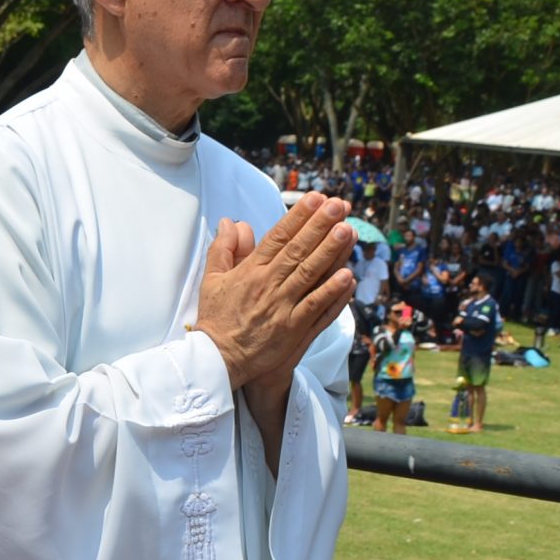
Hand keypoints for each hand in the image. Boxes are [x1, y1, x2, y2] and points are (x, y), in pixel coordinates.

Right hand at [191, 192, 355, 391]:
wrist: (217, 360)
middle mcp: (268, 286)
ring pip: (310, 275)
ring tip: (348, 231)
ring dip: (330, 252)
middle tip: (340, 205)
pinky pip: (316, 308)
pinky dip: (332, 293)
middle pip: (298, 250)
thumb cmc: (216, 318)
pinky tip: (348, 276)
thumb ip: (223, 249)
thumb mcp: (211, 279)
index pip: (278, 237)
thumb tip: (232, 222)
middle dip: (320, 226)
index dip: (298, 217)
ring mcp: (282, 308)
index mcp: (250, 271)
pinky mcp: (293, 330)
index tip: (315, 199)